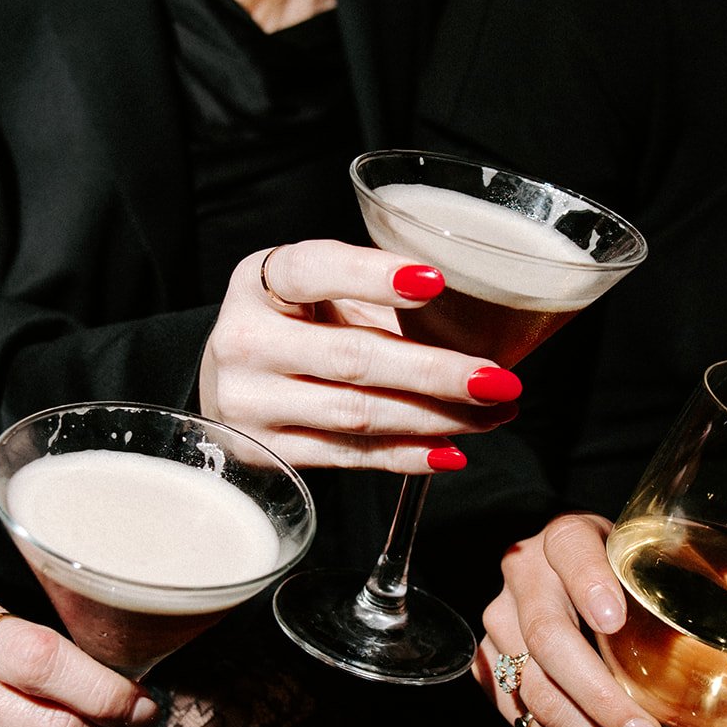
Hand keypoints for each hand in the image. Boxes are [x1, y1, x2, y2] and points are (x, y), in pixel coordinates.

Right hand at [197, 239, 521, 470]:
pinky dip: (404, 456)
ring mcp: (248, 400)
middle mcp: (244, 339)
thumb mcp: (321, 295)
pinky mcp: (263, 451)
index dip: (373, 276)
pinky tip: (449, 451)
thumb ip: (380, 301)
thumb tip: (485, 325)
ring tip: (491, 415)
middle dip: (436, 371)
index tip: (436, 281)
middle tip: (499, 379)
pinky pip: (346, 455)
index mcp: (259, 280)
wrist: (228, 382)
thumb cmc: (294, 327)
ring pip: (356, 412)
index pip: (315, 270)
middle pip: (352, 356)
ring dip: (434, 418)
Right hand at [473, 512, 678, 726]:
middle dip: (602, 701)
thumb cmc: (629, 571)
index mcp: (564, 538)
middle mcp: (523, 580)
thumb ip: (702, 574)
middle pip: (548, 642)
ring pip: (536, 696)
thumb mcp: (659, 555)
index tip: (615, 619)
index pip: (571, 551)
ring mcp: (502, 631)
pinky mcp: (495, 676)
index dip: (589, 583)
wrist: (572, 580)